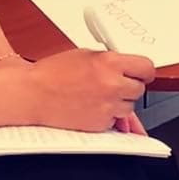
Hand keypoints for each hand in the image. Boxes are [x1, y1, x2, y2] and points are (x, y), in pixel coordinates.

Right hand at [22, 49, 155, 131]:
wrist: (31, 94)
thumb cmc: (52, 74)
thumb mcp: (85, 56)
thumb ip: (111, 63)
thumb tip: (129, 70)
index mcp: (110, 63)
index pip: (146, 67)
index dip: (144, 72)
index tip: (141, 74)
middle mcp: (112, 85)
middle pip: (139, 90)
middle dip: (129, 87)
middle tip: (113, 85)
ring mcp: (107, 106)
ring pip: (129, 107)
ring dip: (118, 103)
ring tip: (96, 96)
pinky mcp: (99, 123)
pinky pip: (113, 121)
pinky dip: (106, 116)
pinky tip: (89, 107)